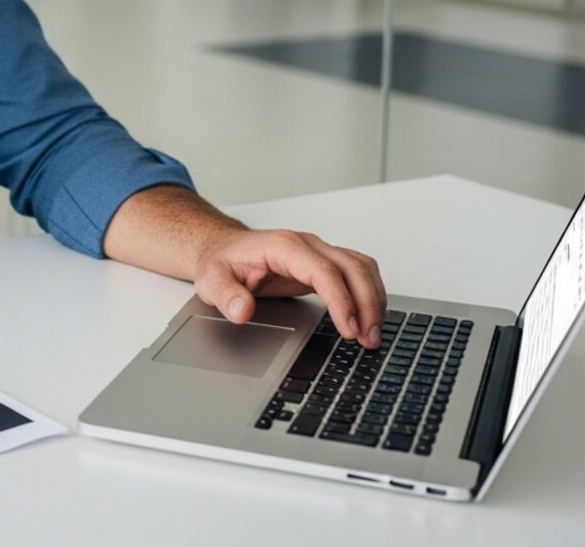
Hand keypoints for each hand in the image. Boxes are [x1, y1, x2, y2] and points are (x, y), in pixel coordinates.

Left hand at [193, 229, 386, 348]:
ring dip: (374, 300)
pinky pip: (357, 273)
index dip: (341, 300)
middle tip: (369, 339)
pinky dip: (369, 295)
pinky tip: (369, 319)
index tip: (349, 329)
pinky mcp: (323, 264)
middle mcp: (307, 245)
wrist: (221, 248)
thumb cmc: (220, 262)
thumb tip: (241, 312)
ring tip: (373, 335)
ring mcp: (318, 252)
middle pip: (352, 267)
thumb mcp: (211, 280)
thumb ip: (225, 296)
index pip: (323, 271)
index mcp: (283, 247)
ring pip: (362, 268)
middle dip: (367, 304)